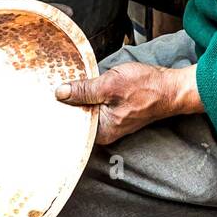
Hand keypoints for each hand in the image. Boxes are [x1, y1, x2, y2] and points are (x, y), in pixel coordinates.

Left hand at [55, 62, 202, 144]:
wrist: (171, 88)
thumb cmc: (146, 88)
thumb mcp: (110, 85)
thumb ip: (84, 90)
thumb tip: (60, 93)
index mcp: (101, 131)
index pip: (71, 125)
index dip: (58, 110)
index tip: (45, 98)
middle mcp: (104, 132)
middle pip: (76, 118)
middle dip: (66, 103)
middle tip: (51, 87)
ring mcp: (110, 123)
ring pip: (85, 111)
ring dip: (77, 97)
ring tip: (64, 84)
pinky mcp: (115, 113)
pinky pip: (95, 106)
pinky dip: (88, 96)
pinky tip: (82, 86)